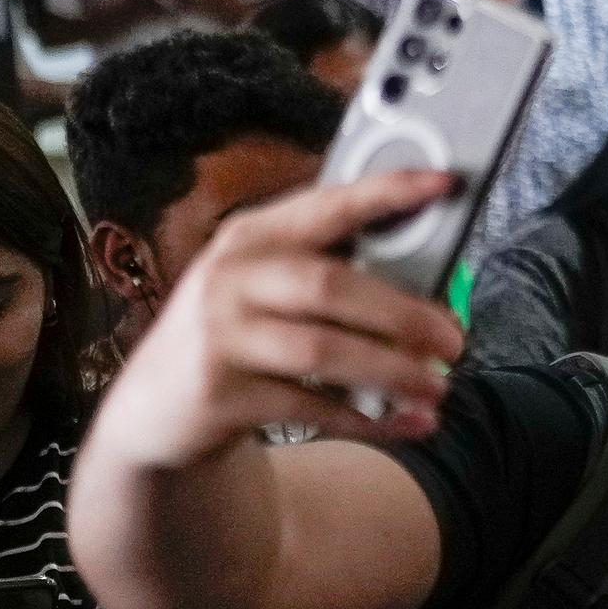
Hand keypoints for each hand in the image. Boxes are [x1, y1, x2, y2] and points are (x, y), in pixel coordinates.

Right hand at [82, 170, 466, 465]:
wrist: (151, 408)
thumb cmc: (237, 335)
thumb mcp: (263, 290)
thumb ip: (328, 275)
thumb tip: (432, 291)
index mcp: (251, 237)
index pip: (326, 206)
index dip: (386, 193)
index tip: (443, 184)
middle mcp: (229, 278)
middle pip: (332, 285)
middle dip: (404, 314)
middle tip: (456, 340)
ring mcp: (219, 336)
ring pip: (323, 351)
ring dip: (393, 372)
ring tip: (439, 387)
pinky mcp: (218, 394)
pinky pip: (311, 407)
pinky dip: (369, 419)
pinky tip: (409, 424)